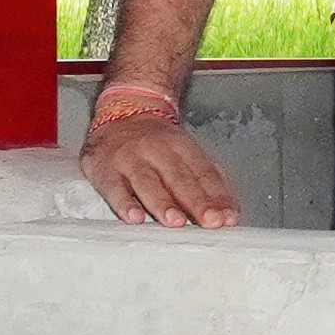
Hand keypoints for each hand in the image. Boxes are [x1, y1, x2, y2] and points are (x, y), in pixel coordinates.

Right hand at [81, 97, 245, 228]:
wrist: (120, 112)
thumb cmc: (157, 143)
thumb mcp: (185, 152)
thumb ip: (208, 181)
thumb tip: (229, 214)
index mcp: (182, 146)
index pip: (203, 173)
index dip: (217, 197)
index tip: (228, 218)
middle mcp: (157, 151)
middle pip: (179, 179)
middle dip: (196, 202)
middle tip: (210, 222)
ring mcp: (130, 160)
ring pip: (147, 183)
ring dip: (163, 204)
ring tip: (176, 222)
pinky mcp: (105, 170)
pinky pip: (114, 188)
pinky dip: (124, 204)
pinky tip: (134, 218)